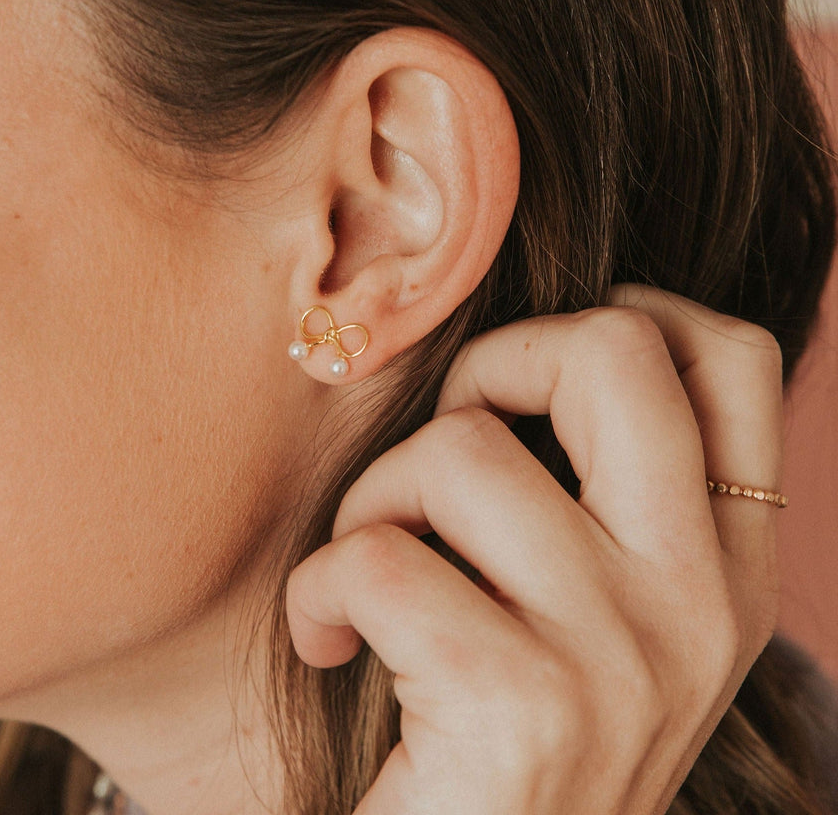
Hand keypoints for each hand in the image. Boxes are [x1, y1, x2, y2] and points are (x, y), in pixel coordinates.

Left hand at [286, 285, 782, 813]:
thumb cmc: (507, 735)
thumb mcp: (598, 618)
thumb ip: (596, 498)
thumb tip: (515, 357)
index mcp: (727, 569)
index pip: (736, 361)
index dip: (625, 320)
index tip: (530, 380)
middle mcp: (700, 604)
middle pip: (612, 353)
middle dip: (489, 367)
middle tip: (443, 451)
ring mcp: (623, 656)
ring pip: (458, 450)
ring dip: (374, 500)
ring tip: (366, 581)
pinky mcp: (522, 711)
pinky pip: (377, 558)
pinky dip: (319, 590)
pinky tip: (329, 644)